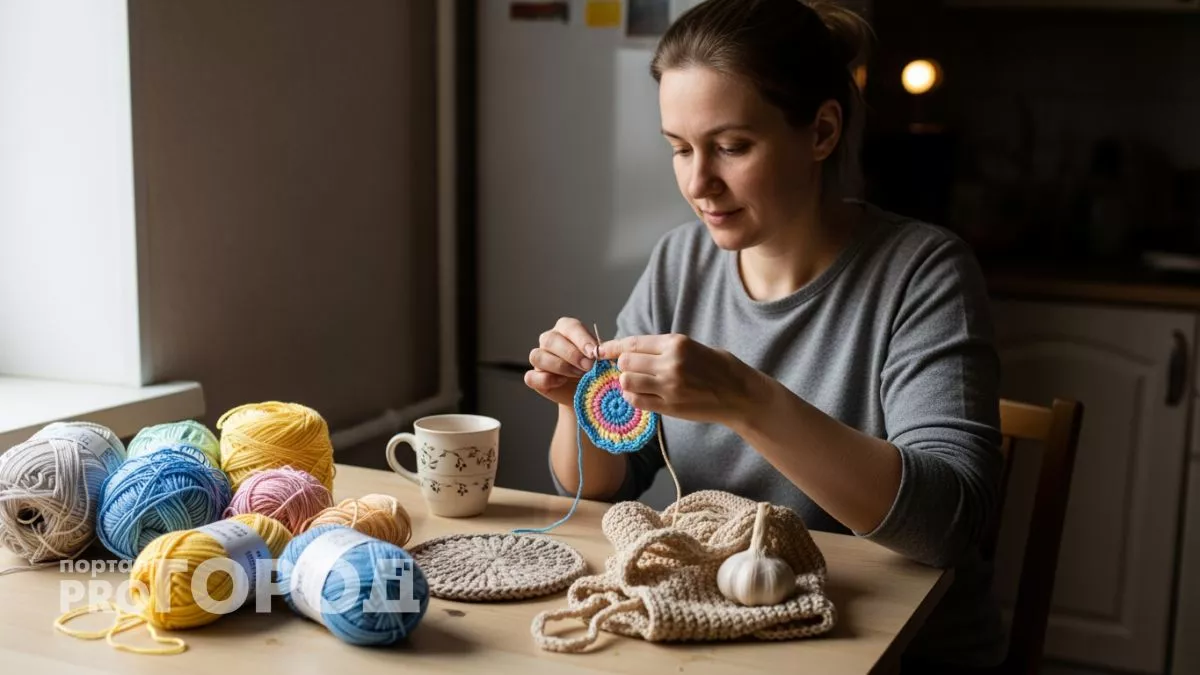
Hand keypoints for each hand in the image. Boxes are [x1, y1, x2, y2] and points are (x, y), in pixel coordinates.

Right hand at [524, 317, 597, 406]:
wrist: (589, 393)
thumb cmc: (596, 370)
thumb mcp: (603, 359)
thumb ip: (602, 353)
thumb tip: (602, 351)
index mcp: (567, 329)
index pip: (569, 327)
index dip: (581, 339)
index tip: (594, 353)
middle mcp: (550, 340)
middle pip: (550, 340)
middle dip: (572, 354)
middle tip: (589, 367)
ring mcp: (540, 358)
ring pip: (537, 356)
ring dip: (560, 366)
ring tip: (579, 375)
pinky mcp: (534, 377)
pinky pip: (531, 376)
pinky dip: (546, 380)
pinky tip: (562, 382)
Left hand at [597, 333, 760, 425]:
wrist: (741, 395)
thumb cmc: (721, 368)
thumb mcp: (694, 347)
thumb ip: (666, 348)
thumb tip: (636, 349)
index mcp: (677, 343)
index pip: (633, 343)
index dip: (613, 347)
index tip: (602, 350)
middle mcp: (671, 363)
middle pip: (626, 362)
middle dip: (622, 365)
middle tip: (627, 369)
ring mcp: (669, 387)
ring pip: (627, 382)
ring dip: (626, 382)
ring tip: (634, 383)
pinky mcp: (670, 407)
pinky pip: (637, 401)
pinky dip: (633, 398)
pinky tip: (640, 395)